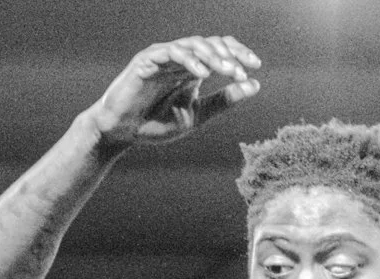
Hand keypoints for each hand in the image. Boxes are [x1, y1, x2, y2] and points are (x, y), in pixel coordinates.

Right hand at [88, 37, 260, 148]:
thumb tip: (254, 85)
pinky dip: (189, 60)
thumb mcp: (197, 115)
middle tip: (243, 70)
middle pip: (210, 43)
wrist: (123, 132)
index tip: (255, 67)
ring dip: (212, 56)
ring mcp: (163, 56)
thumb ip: (224, 100)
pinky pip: (171, 52)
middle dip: (229, 55)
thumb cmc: (156, 124)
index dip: (238, 54)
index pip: (220, 50)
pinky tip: (203, 74)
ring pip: (193, 45)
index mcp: (192, 69)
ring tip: (227, 71)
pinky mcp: (147, 60)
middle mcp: (180, 59)